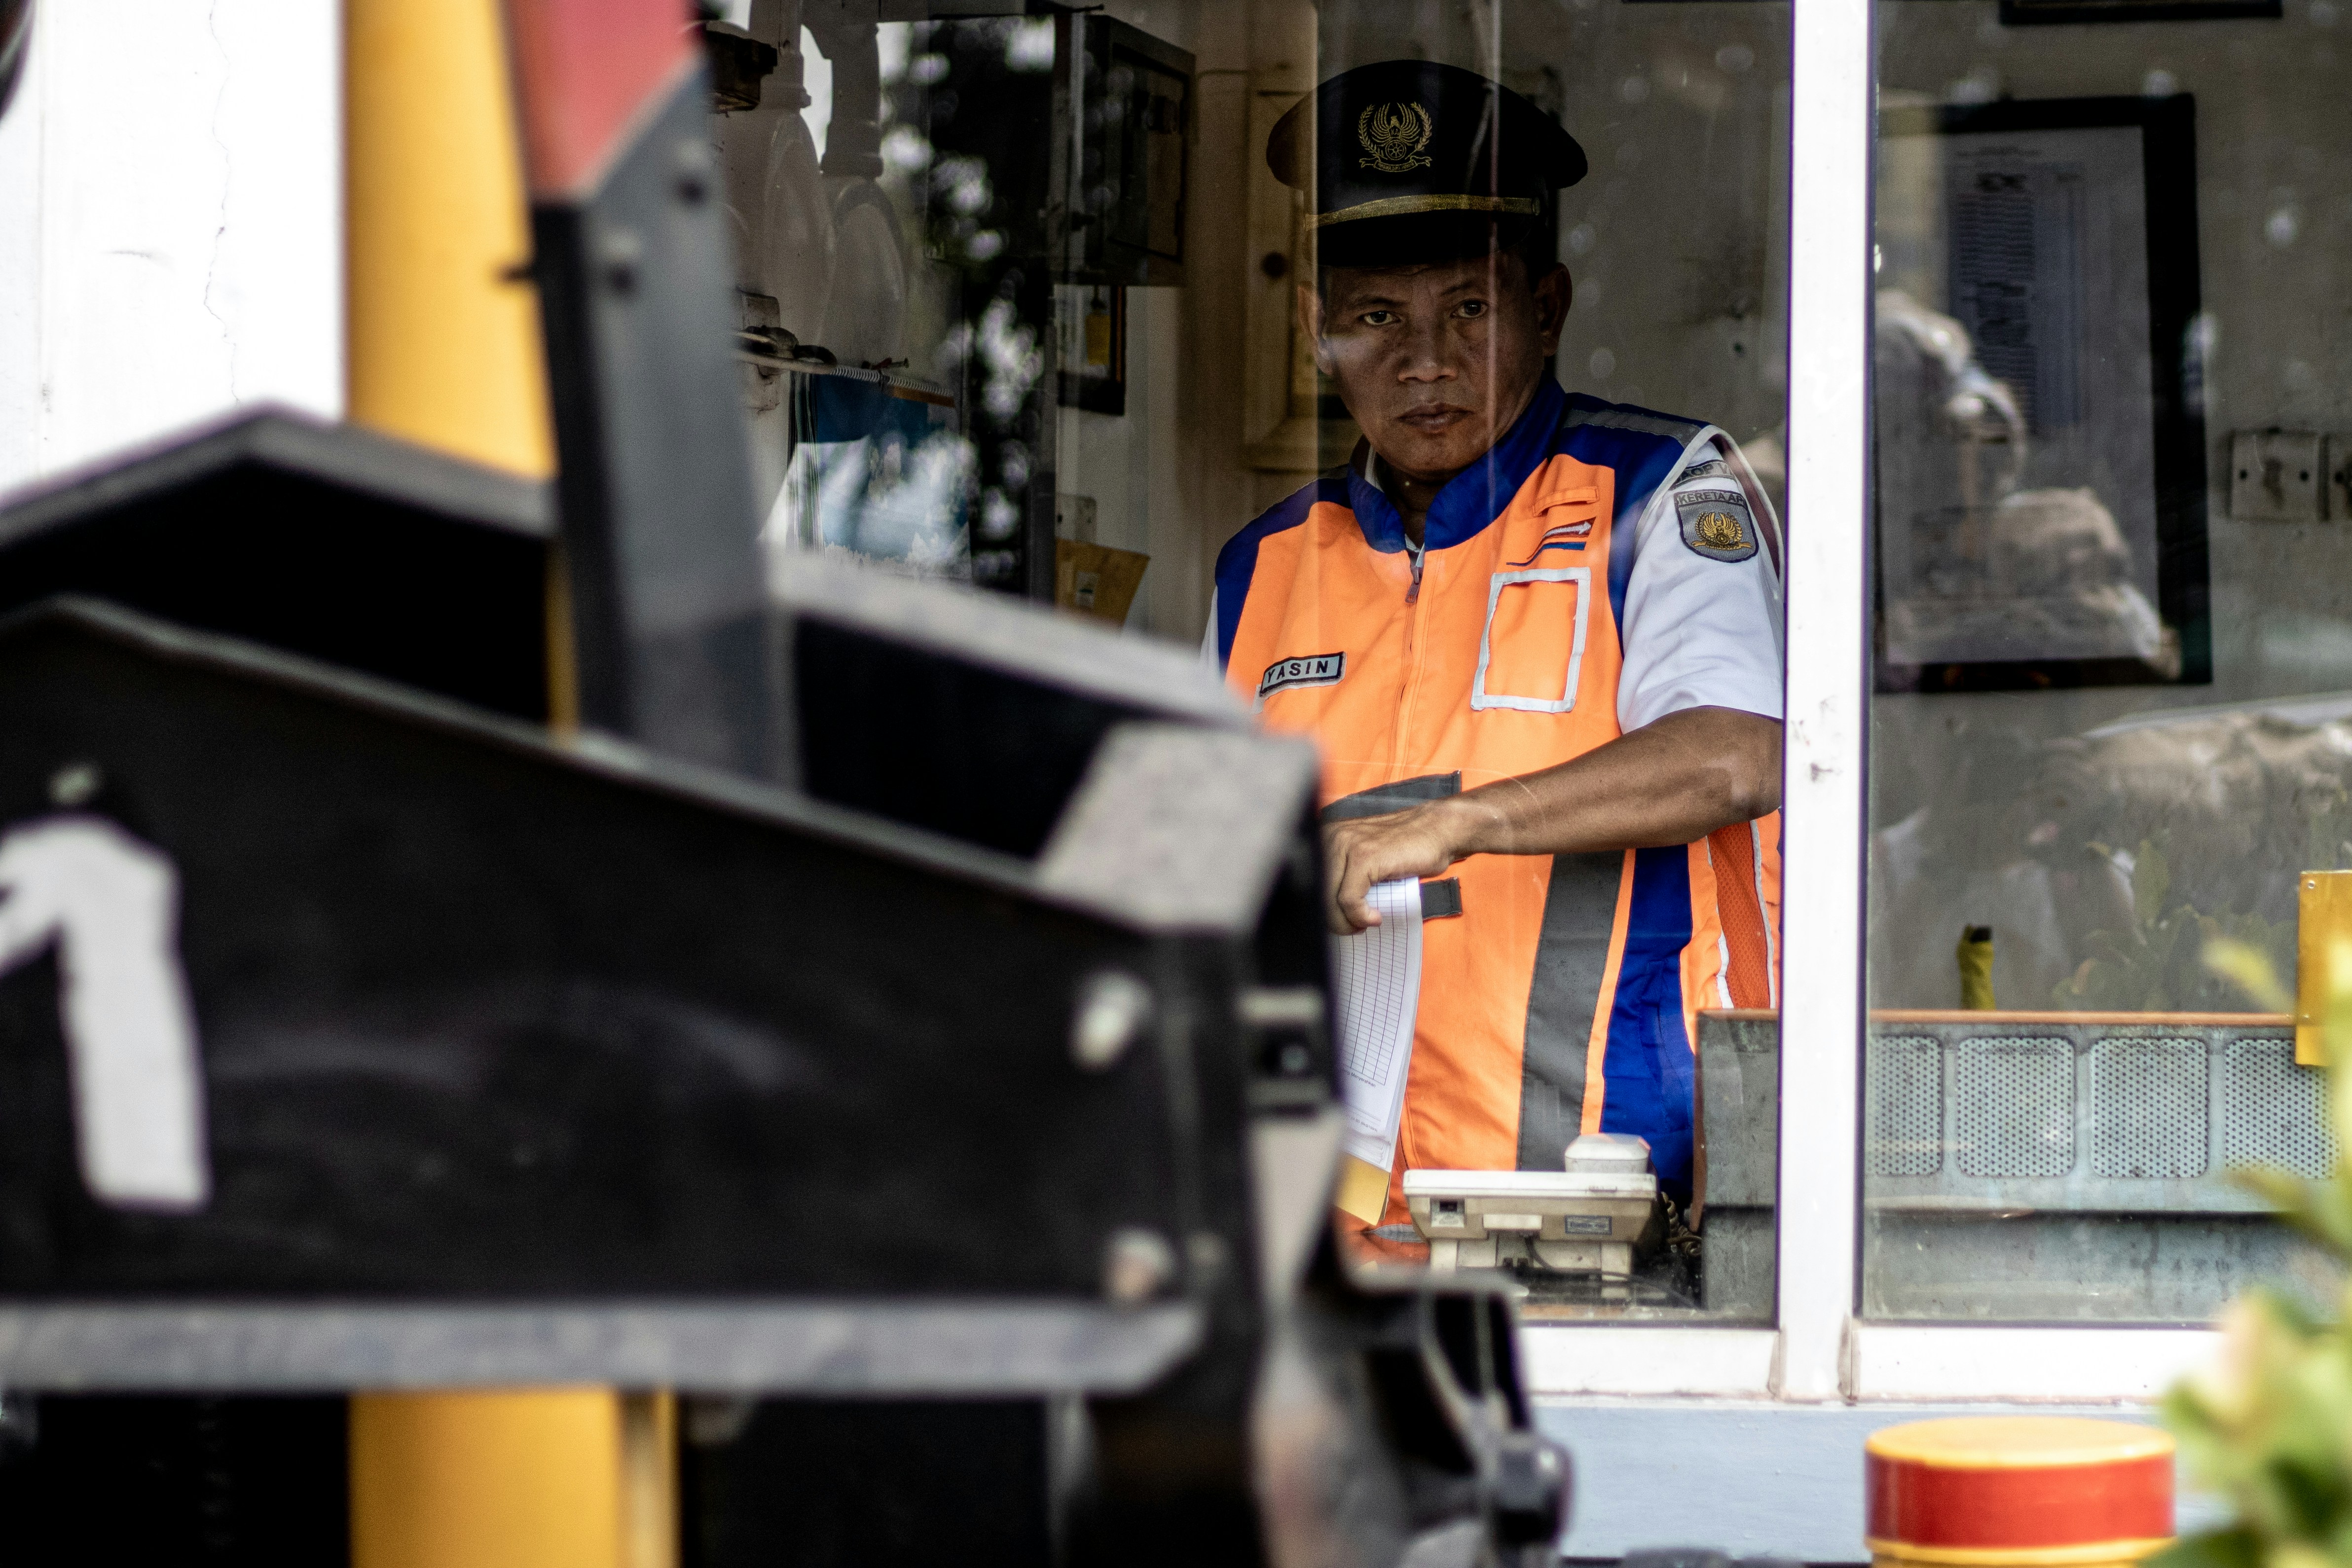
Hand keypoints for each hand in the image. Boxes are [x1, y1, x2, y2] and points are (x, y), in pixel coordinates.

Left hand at [1322, 801, 1464, 933]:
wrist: (1438, 829)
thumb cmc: (1407, 847)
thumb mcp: (1366, 859)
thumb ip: (1344, 877)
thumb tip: (1328, 912)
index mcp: (1327, 835)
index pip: (1310, 882)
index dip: (1324, 909)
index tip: (1341, 922)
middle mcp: (1331, 835)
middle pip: (1316, 893)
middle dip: (1334, 919)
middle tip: (1355, 928)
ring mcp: (1346, 844)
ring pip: (1329, 899)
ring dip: (1345, 922)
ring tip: (1365, 923)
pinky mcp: (1363, 857)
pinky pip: (1349, 899)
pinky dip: (1360, 916)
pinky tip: (1374, 918)